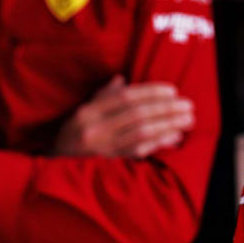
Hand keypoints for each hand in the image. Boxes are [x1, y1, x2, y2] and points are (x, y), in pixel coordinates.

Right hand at [54, 78, 194, 157]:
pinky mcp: (109, 163)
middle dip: (166, 109)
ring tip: (186, 120)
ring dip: (167, 126)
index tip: (172, 90)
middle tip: (188, 106)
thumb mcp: (83, 109)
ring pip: (141, 134)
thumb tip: (123, 79)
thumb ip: (104, 94)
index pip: (125, 98)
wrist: (55, 163)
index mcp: (89, 111)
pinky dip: (158, 144)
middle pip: (137, 115)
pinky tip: (174, 138)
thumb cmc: (74, 132)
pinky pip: (138, 152)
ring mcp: (102, 147)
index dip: (151, 92)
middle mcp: (95, 128)